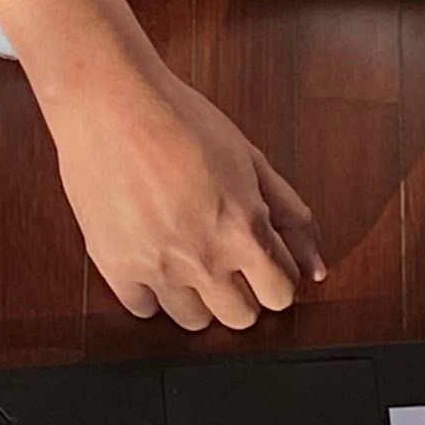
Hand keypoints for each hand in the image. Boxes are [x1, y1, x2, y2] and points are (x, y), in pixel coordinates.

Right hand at [47, 57, 327, 329]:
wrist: (110, 103)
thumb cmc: (179, 119)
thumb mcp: (251, 160)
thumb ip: (290, 216)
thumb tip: (315, 267)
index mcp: (244, 231)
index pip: (281, 292)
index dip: (275, 275)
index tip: (261, 262)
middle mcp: (205, 259)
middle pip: (242, 318)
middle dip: (243, 294)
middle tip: (228, 265)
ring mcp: (159, 269)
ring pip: (195, 322)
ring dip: (199, 299)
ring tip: (189, 262)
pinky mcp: (117, 268)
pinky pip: (144, 310)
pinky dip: (152, 294)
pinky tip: (153, 263)